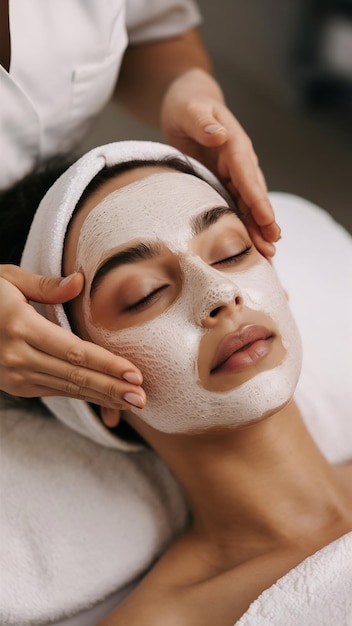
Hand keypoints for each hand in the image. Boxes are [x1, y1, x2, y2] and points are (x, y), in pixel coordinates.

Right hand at [0, 266, 144, 422]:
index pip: (73, 350)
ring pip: (67, 389)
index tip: (134, 374)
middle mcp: (17, 356)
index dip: (106, 364)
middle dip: (111, 388)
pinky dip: (83, 396)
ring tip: (133, 403)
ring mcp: (15, 375)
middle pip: (75, 375)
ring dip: (102, 397)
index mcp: (20, 327)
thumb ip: (45, 285)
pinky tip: (106, 399)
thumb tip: (80, 281)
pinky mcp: (16, 385)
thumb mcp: (6, 279)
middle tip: (143, 398)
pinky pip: (56, 391)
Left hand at [161, 69, 280, 256]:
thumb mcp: (190, 109)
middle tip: (272, 245)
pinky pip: (237, 206)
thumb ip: (202, 122)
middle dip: (263, 221)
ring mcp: (234, 174)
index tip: (266, 219)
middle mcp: (240, 161)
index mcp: (234, 144)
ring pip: (248, 205)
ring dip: (258, 229)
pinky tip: (251, 245)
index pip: (247, 174)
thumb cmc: (188, 105)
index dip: (257, 198)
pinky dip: (245, 225)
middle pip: (253, 194)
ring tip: (268, 254)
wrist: (189, 105)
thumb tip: (219, 135)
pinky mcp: (226, 183)